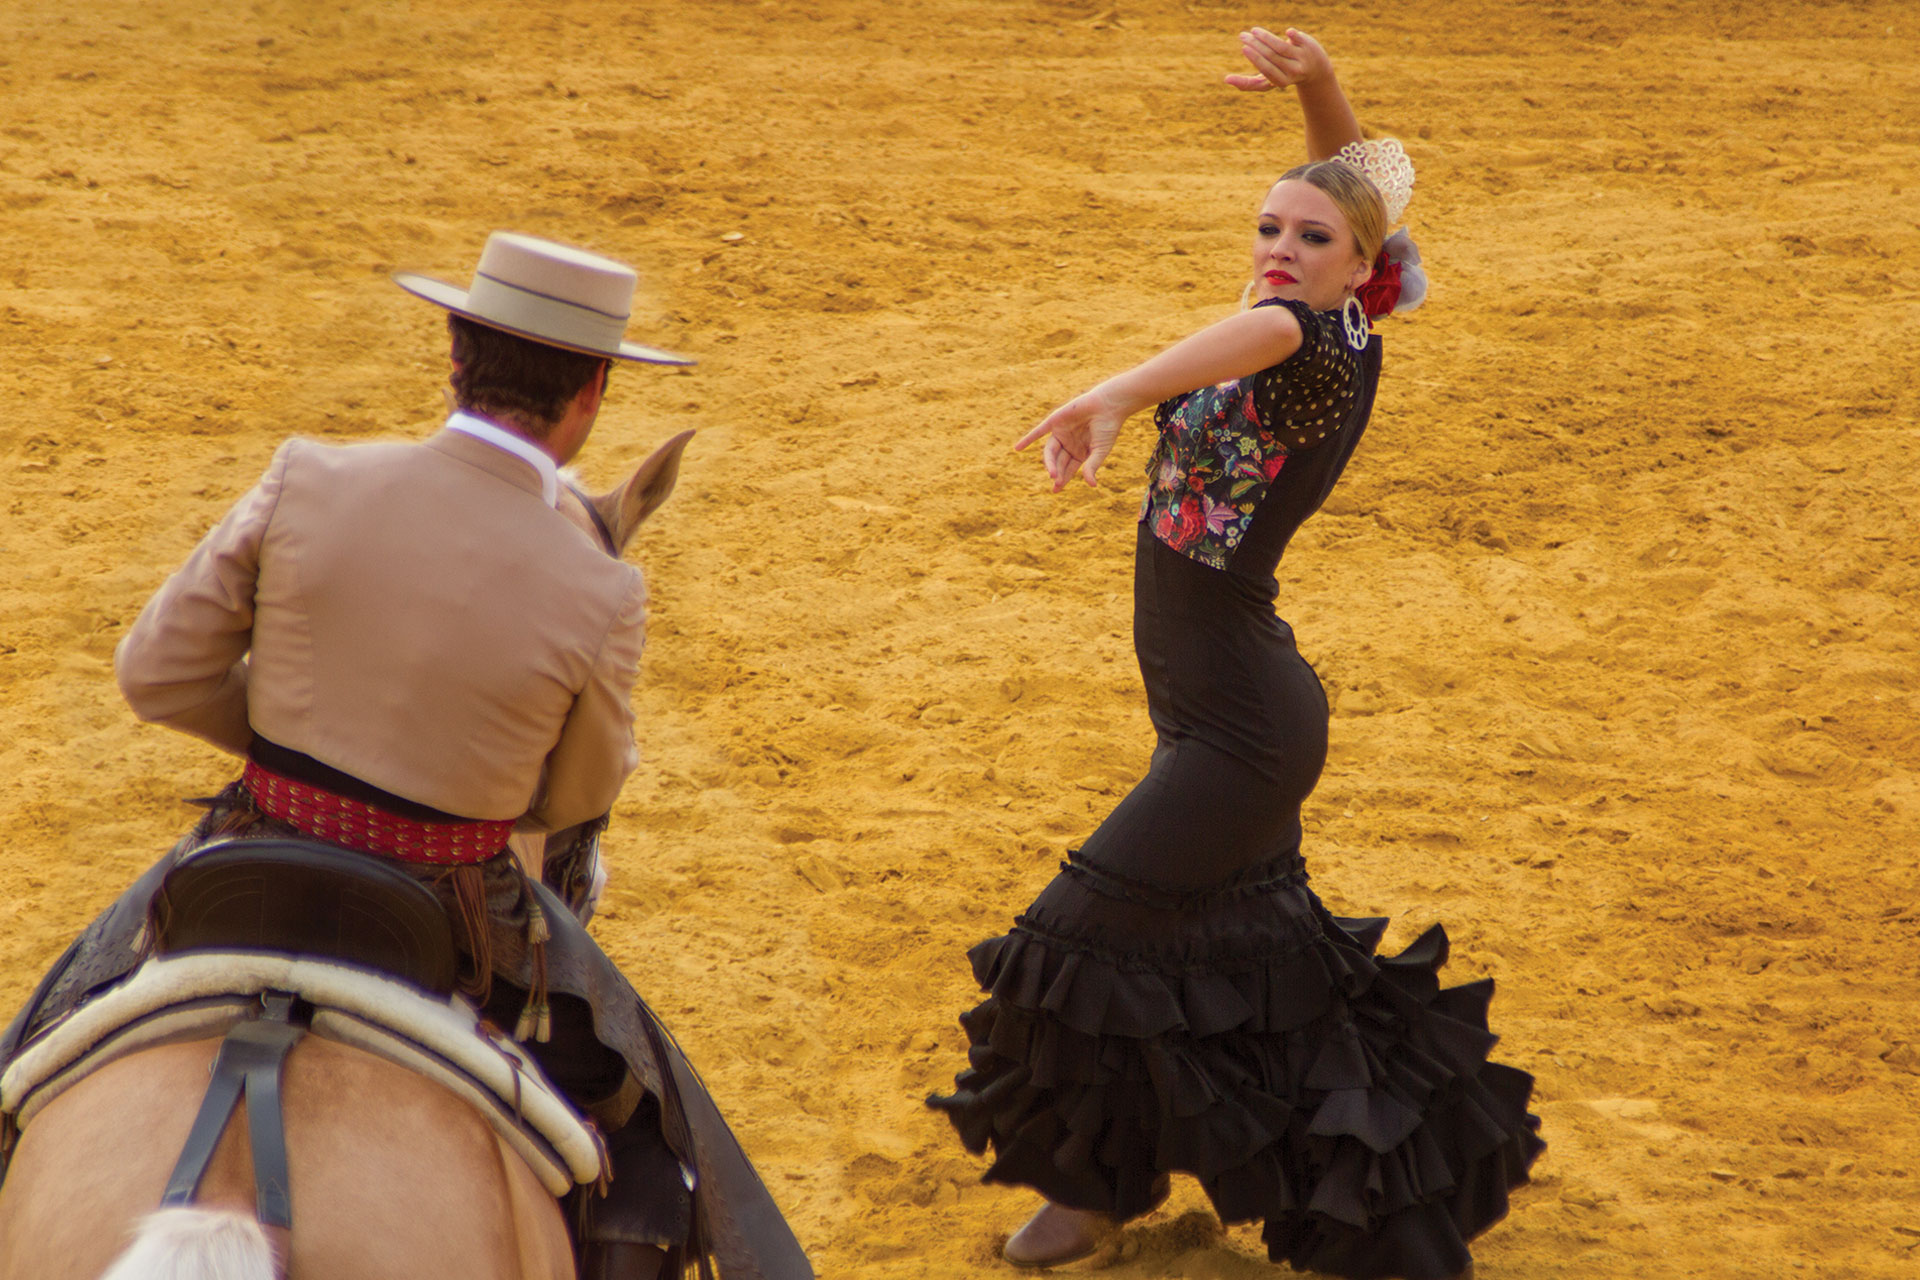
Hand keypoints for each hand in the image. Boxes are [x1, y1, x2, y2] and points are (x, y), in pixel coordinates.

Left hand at [1015, 384, 1130, 491]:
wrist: (1108, 405)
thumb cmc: (1108, 428)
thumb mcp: (1100, 450)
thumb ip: (1092, 466)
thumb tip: (1091, 485)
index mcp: (1080, 453)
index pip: (1068, 470)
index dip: (1062, 479)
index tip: (1056, 490)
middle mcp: (1069, 444)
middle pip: (1058, 462)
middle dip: (1057, 472)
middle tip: (1056, 481)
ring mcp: (1061, 433)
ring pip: (1050, 451)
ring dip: (1050, 462)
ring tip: (1051, 473)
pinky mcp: (1055, 421)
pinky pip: (1039, 431)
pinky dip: (1028, 439)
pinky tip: (1018, 448)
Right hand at [1225, 26, 1331, 91]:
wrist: (1315, 68)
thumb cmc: (1283, 74)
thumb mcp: (1267, 81)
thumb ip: (1247, 84)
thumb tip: (1226, 80)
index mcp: (1281, 81)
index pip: (1267, 69)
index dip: (1256, 59)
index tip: (1244, 49)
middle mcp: (1293, 71)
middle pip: (1272, 56)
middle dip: (1255, 45)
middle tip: (1243, 36)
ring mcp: (1301, 57)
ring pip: (1281, 47)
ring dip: (1266, 37)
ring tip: (1254, 31)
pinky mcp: (1307, 44)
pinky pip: (1299, 39)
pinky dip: (1293, 36)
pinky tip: (1288, 32)